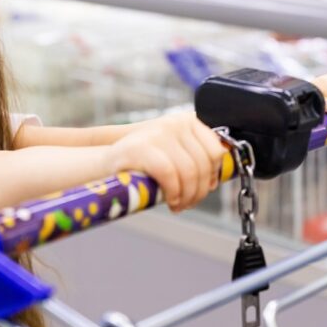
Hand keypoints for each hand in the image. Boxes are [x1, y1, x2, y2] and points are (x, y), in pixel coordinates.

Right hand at [106, 112, 227, 211]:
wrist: (109, 161)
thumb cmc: (145, 163)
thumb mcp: (175, 153)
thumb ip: (196, 158)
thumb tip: (217, 178)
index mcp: (188, 121)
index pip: (216, 151)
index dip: (213, 175)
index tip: (205, 188)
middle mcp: (175, 122)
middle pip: (203, 164)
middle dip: (199, 191)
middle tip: (188, 203)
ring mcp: (159, 132)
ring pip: (189, 172)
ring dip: (187, 196)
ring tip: (179, 205)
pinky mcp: (141, 147)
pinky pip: (170, 174)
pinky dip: (173, 192)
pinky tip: (170, 200)